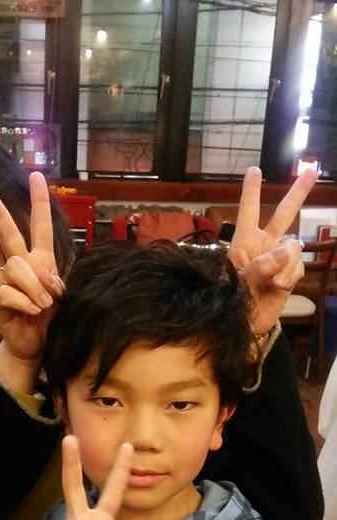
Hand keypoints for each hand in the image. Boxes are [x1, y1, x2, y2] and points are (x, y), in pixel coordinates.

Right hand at [0, 172, 64, 387]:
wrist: (38, 345)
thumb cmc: (52, 319)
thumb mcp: (63, 296)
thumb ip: (54, 281)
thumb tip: (40, 275)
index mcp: (42, 260)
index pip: (41, 226)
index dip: (39, 202)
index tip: (36, 176)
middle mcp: (23, 267)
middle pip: (10, 233)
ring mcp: (9, 282)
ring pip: (17, 268)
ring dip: (34, 288)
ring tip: (43, 306)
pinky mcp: (0, 301)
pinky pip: (9, 291)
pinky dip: (25, 303)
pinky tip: (31, 313)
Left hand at [228, 166, 317, 333]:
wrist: (244, 326)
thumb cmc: (231, 301)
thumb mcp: (238, 282)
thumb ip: (260, 266)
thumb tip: (285, 251)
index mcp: (244, 242)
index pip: (248, 212)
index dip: (251, 191)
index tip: (254, 170)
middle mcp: (263, 246)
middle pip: (283, 214)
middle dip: (297, 193)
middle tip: (311, 171)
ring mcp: (278, 260)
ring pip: (294, 246)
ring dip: (286, 263)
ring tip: (274, 283)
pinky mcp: (289, 275)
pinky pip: (298, 266)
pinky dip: (291, 275)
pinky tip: (280, 287)